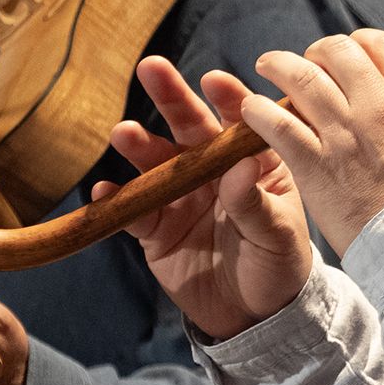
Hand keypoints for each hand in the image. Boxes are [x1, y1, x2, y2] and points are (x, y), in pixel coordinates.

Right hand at [106, 57, 312, 340]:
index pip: (239, 122)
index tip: (213, 80)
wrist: (256, 317)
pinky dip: (116, 202)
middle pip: (189, 128)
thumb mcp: (278, 234)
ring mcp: (181, 197)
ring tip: (124, 134)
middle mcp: (213, 171)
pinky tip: (103, 192)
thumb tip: (242, 166)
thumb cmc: (279, 264)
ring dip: (139, 146)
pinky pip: (133, 211)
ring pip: (156, 163)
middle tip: (152, 67)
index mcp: (252, 162)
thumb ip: (256, 201)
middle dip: (171, 97)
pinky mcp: (155, 229)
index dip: (227, 98)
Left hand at [243, 30, 383, 255]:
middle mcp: (376, 105)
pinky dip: (259, 110)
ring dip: (279, 65)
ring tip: (267, 65)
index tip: (346, 53)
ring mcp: (343, 133)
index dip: (358, 42)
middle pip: (337, 52)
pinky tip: (251, 108)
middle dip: (317, 51)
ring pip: (302, 77)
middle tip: (306, 60)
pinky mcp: (315, 163)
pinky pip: (277, 124)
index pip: (379, 44)